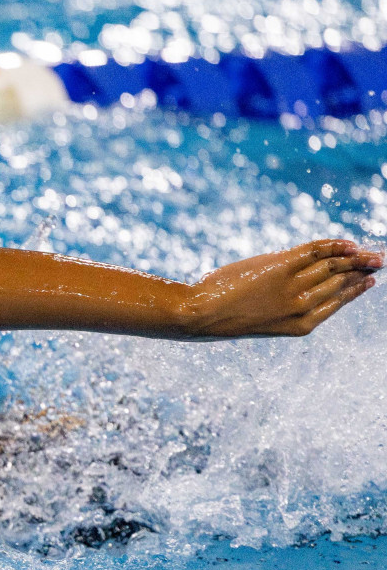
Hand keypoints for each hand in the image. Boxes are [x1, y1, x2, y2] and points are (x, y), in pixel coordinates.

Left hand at [181, 239, 381, 337]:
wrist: (200, 314)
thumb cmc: (226, 317)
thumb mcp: (264, 319)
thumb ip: (286, 306)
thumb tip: (304, 282)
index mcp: (302, 326)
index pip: (339, 302)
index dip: (356, 289)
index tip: (369, 280)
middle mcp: (303, 307)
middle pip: (341, 282)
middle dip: (362, 270)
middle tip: (379, 260)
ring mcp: (293, 286)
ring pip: (333, 265)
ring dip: (354, 256)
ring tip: (369, 252)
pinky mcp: (281, 266)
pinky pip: (316, 251)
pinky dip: (334, 244)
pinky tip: (348, 243)